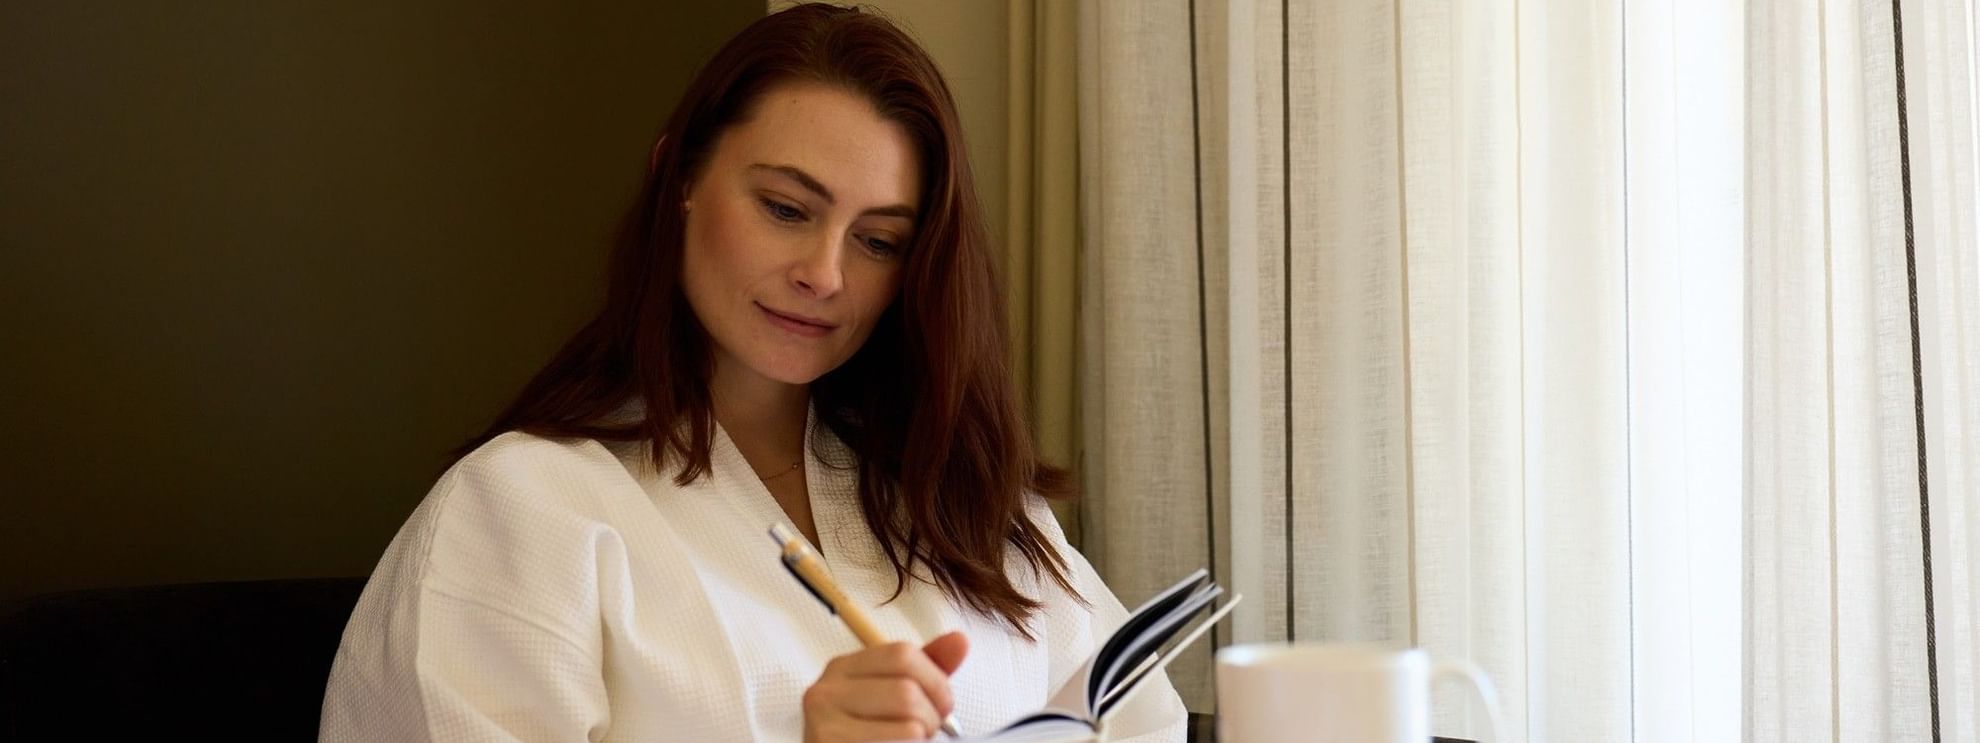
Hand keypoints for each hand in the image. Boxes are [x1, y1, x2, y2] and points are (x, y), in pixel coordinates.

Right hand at [802, 631, 969, 741]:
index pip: (903, 654)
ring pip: (908, 725)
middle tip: (927, 732)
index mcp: (843, 669)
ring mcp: (824, 724)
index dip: (936, 681)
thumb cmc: (864, 736)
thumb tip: (960, 640)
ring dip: (922, 739)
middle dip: (931, 717)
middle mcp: (827, 691)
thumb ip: (925, 670)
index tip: (943, 705)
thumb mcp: (890, 698)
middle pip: (906, 691)